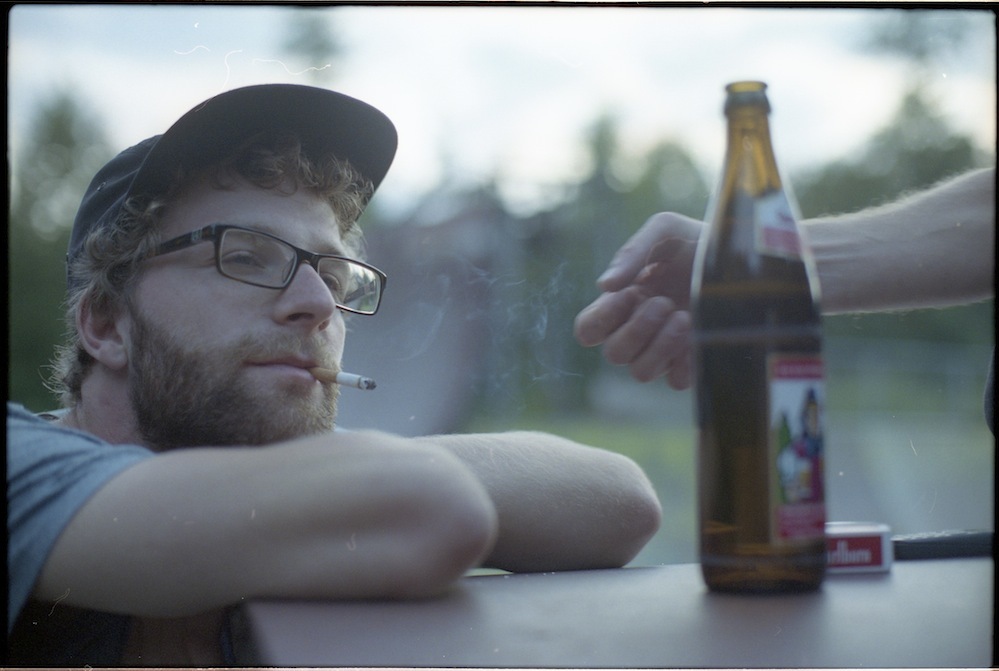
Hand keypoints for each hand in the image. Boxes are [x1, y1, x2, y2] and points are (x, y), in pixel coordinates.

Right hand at [574, 212, 702, 389]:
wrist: (739, 256)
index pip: (588, 330)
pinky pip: (676, 381)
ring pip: (641, 372)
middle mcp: (637, 331)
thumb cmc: (696, 240)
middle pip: (614, 354)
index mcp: (621, 302)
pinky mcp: (691, 362)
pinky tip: (698, 334)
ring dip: (661, 346)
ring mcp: (663, 350)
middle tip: (665, 303)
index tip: (631, 293)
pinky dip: (684, 361)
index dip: (602, 319)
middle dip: (638, 329)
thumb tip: (604, 285)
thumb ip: (631, 253)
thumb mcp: (664, 231)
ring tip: (684, 317)